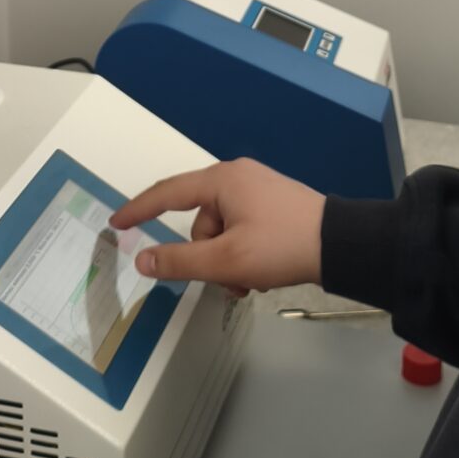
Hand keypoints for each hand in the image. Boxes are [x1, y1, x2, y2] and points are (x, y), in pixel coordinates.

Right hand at [110, 159, 323, 292]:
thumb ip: (180, 261)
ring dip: (228, 261)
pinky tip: (262, 272)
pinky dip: (243, 254)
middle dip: (208, 257)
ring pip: (221, 231)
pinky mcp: (272, 204)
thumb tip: (142, 260)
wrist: (341, 245)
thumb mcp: (226, 260)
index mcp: (221, 180)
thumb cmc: (281, 246)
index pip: (166, 193)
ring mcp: (257, 189)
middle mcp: (236, 177)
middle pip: (199, 221)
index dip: (138, 210)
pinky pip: (241, 230)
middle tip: (230, 280)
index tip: (117, 222)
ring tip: (252, 280)